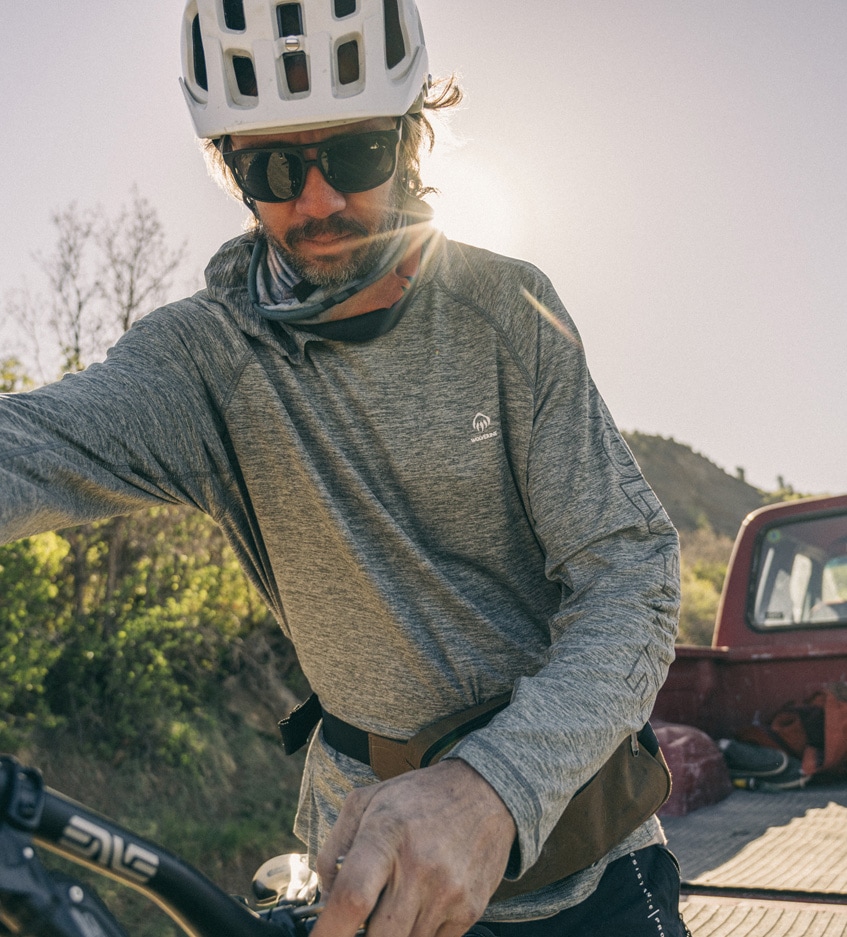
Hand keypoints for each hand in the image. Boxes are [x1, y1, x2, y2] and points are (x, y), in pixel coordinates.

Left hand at [309, 759, 515, 936]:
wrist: (485, 792)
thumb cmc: (419, 797)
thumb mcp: (365, 801)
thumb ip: (334, 849)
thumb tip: (326, 900)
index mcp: (387, 835)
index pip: (352, 898)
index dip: (328, 932)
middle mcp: (420, 867)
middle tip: (358, 920)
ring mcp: (448, 893)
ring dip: (390, 936)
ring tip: (392, 905)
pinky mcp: (469, 911)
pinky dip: (417, 935)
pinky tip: (417, 908)